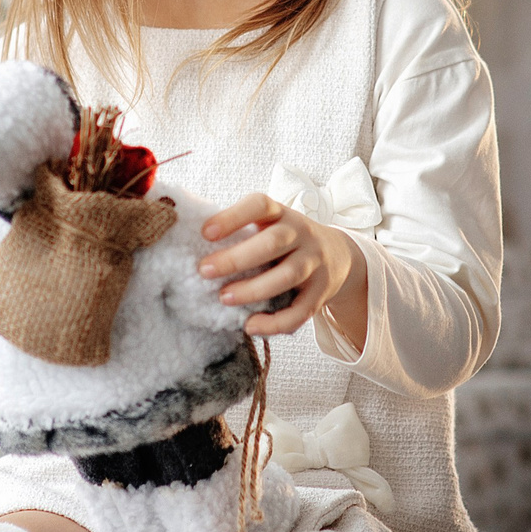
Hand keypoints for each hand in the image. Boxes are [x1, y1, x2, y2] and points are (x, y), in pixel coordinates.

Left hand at [199, 194, 368, 342]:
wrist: (341, 256)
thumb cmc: (288, 242)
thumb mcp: (272, 225)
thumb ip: (242, 231)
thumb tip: (189, 245)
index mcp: (282, 214)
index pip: (260, 205)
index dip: (233, 216)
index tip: (205, 232)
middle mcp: (302, 234)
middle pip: (273, 242)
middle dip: (237, 257)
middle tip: (204, 271)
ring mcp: (314, 263)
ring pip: (287, 276)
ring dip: (254, 289)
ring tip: (224, 298)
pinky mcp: (321, 293)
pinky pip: (300, 311)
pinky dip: (275, 322)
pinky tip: (251, 326)